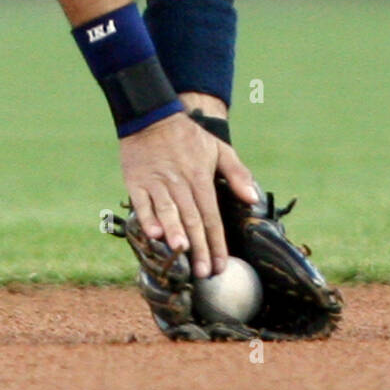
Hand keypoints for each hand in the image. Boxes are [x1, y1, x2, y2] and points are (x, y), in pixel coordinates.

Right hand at [119, 112, 257, 277]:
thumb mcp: (218, 149)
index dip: (217, 242)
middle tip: (203, 273)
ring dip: (175, 232)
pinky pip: (142, 204)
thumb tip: (252, 200)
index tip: (221, 265)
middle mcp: (180, 182)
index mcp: (201, 178)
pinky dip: (148, 219)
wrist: (152, 117)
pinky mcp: (137, 182)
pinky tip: (154, 234)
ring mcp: (157, 182)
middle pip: (192, 219)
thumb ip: (237, 174)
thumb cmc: (189, 137)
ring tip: (182, 253)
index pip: (212, 216)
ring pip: (168, 211)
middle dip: (199, 247)